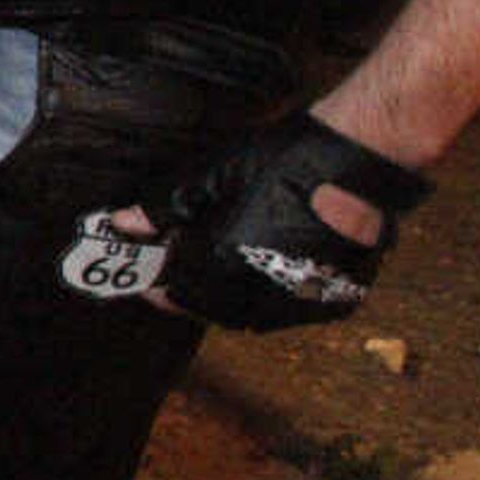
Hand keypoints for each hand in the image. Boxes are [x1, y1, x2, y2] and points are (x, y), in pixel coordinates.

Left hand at [97, 110, 433, 331]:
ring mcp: (301, 302)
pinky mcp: (334, 301)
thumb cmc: (283, 162)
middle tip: (175, 275)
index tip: (143, 275)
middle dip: (187, 294)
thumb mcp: (213, 176)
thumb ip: (164, 207)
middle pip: (209, 309)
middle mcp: (261, 294)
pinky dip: (264, 302)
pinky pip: (287, 313)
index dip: (155, 282)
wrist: (357, 162)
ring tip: (213, 274)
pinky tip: (258, 277)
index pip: (175, 289)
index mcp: (224, 264)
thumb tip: (122, 223)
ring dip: (223, 302)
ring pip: (248, 318)